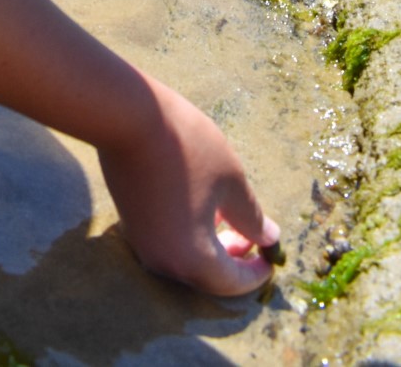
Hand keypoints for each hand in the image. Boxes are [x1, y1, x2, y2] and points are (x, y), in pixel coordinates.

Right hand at [98, 76, 279, 295]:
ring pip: (184, 261)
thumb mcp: (231, 180)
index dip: (256, 272)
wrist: (129, 117)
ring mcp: (142, 244)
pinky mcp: (130, 224)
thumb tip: (269, 238)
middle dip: (233, 259)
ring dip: (210, 247)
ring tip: (228, 219)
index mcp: (193, 258)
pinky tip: (198, 207)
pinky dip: (188, 236)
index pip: (232, 283)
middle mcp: (163, 261)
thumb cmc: (188, 148)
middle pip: (206, 276)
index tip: (272, 257)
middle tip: (253, 237)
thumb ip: (252, 218)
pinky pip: (167, 244)